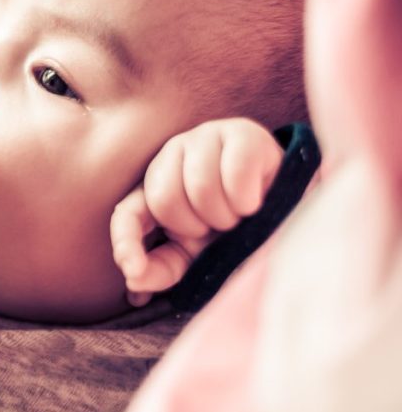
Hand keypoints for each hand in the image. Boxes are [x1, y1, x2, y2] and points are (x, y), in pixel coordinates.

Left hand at [110, 118, 282, 305]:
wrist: (286, 209)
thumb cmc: (232, 232)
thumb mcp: (194, 257)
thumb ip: (160, 269)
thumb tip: (133, 279)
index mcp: (153, 188)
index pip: (126, 214)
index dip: (125, 241)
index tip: (133, 269)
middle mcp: (170, 157)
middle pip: (163, 198)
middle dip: (194, 225)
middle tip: (216, 227)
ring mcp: (203, 138)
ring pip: (200, 185)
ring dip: (225, 214)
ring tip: (237, 214)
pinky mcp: (240, 132)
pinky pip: (235, 172)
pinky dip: (247, 199)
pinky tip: (254, 200)